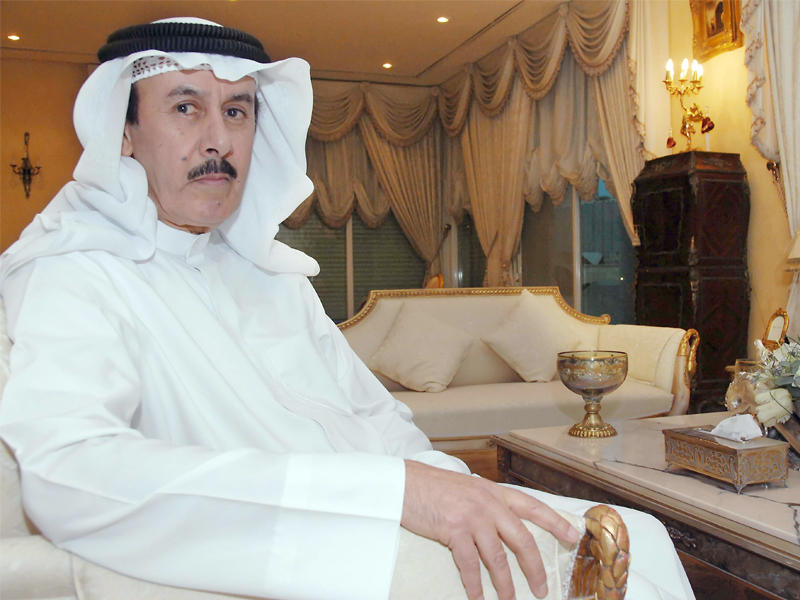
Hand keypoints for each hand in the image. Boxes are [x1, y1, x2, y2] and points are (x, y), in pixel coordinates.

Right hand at [401, 460, 579, 599]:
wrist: (406, 483)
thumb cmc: (434, 487)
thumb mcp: (468, 489)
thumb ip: (486, 504)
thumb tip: (499, 526)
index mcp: (494, 493)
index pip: (533, 507)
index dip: (555, 522)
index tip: (573, 536)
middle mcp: (488, 504)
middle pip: (522, 540)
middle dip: (534, 567)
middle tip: (542, 588)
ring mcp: (472, 517)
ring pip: (498, 557)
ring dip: (505, 584)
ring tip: (510, 599)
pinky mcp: (454, 530)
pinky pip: (469, 565)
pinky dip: (475, 585)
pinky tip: (478, 597)